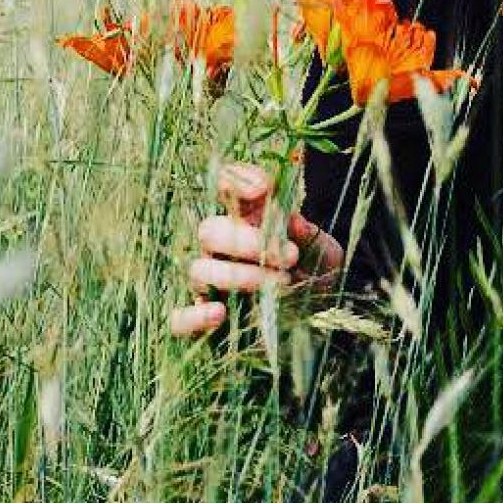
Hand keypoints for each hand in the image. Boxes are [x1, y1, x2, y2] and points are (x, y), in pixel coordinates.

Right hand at [167, 159, 343, 339]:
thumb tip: (292, 222)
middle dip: (248, 242)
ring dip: (238, 276)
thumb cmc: (316, 277)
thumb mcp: (324, 252)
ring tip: (280, 284)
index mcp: (246, 221)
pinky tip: (220, 313)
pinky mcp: (202, 321)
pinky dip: (193, 316)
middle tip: (290, 256)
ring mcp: (207, 285)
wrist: (320, 321)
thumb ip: (309, 234)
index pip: (224, 188)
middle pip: (208, 231)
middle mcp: (220, 249)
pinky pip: (178, 319)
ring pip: (199, 271)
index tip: (260, 190)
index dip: (233, 181)